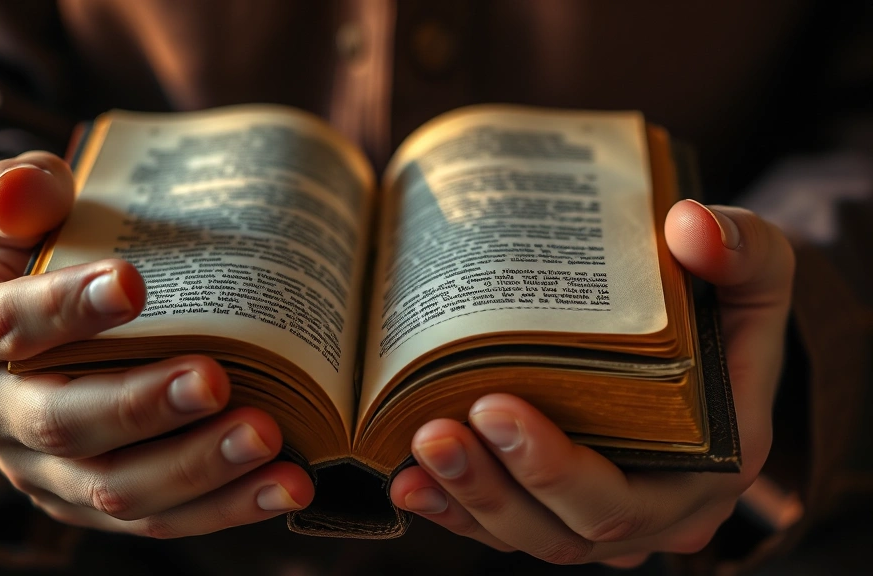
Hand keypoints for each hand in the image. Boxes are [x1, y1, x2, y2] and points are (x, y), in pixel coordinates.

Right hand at [0, 152, 312, 536]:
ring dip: (195, 468)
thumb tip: (34, 187)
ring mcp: (46, 470)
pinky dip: (224, 508)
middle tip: (214, 379)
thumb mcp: (16, 210)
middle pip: (65, 422)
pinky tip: (283, 486)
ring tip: (266, 438)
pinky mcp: (93, 503)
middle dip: (142, 406)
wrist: (35, 324)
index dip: (63, 307)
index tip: (130, 283)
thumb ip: (19, 192)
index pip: (7, 325)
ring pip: (116, 486)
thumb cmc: (40, 255)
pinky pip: (157, 519)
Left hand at [390, 200, 793, 566]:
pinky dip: (455, 511)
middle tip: (435, 429)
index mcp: (709, 465)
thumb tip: (689, 225)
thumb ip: (741, 248)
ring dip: (465, 500)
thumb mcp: (757, 269)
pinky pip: (504, 528)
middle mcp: (658, 509)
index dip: (557, 469)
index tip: (494, 405)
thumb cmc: (729, 304)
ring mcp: (605, 515)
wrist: (713, 334)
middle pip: (568, 528)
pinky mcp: (562, 506)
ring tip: (412, 452)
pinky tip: (409, 481)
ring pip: (529, 535)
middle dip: (493, 485)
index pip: (630, 496)